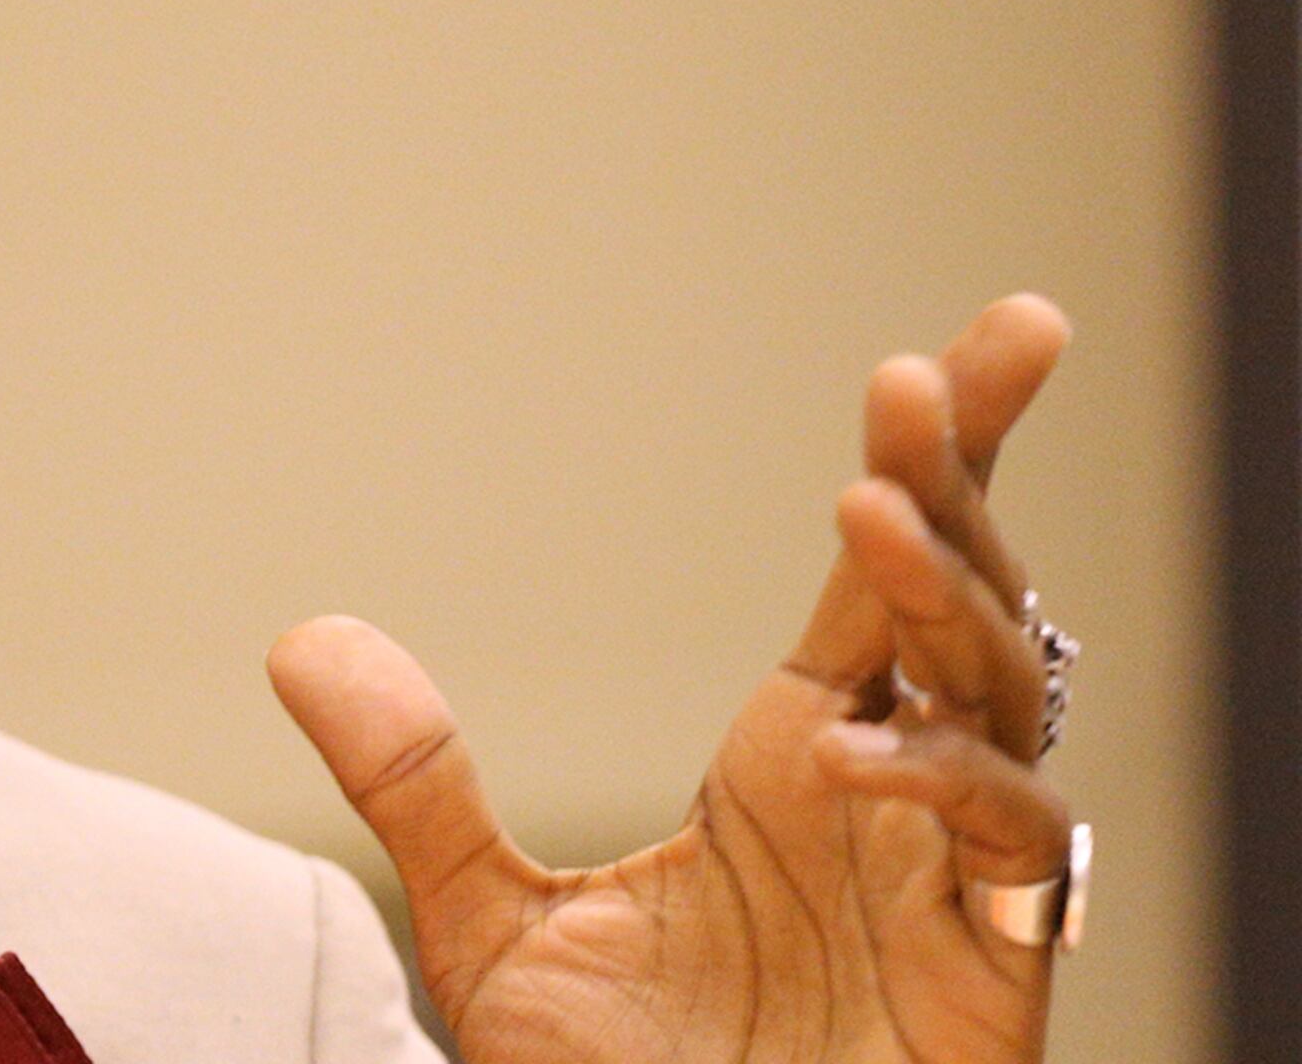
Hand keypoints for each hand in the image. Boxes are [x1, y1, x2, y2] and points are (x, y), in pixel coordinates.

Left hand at [269, 294, 1078, 1062]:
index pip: (889, 573)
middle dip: (963, 482)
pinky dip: (947, 786)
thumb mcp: (496, 930)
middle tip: (926, 377)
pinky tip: (853, 756)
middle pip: (967, 601)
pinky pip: (1010, 853)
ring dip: (947, 605)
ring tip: (866, 523)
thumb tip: (305, 640)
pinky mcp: (990, 979)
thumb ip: (419, 785)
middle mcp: (893, 802)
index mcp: (803, 760)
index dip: (946, 454)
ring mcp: (950, 887)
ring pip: (1005, 702)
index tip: (996, 336)